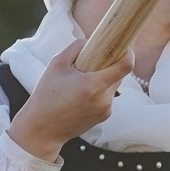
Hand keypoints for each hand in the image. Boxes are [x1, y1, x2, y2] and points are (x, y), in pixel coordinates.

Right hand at [9, 38, 131, 159]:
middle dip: (109, 64)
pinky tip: (81, 95)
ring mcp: (106, 110)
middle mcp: (104, 99)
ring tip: (81, 81)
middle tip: (91, 61)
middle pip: (119, 73)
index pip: (126, 65)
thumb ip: (78, 47)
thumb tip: (94, 41)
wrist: (43, 129)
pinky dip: (99, 91)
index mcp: (94, 85)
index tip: (121, 46)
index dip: (127, 52)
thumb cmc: (47, 95)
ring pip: (113, 85)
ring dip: (103, 78)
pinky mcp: (104, 116)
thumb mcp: (57, 63)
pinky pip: (107, 96)